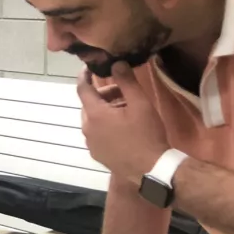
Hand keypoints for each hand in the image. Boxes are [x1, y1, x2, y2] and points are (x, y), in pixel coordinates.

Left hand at [77, 63, 168, 183]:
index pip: (82, 88)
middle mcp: (87, 128)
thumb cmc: (147, 135)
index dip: (85, 75)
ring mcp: (91, 143)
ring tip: (128, 110)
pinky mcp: (98, 154)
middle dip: (104, 94)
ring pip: (94, 119)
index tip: (90, 67)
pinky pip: (97, 133)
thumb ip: (126, 81)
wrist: (151, 170)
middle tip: (124, 92)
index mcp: (94, 114)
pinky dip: (106, 125)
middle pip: (90, 104)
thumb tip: (116, 63)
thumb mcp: (140, 104)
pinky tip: (124, 128)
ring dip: (106, 110)